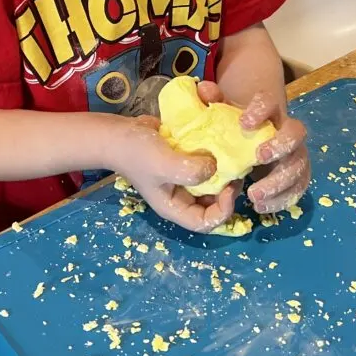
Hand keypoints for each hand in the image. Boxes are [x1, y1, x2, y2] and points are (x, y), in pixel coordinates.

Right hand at [113, 116, 239, 232]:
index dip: (223, 211)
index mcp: (175, 206)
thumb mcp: (162, 164)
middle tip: (236, 169)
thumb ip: (188, 171)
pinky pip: (206, 165)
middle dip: (228, 190)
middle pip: (213, 204)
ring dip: (224, 172)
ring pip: (213, 183)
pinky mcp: (186, 161)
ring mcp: (184, 178)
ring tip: (231, 155)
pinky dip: (216, 157)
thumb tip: (215, 167)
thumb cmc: (136, 153)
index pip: (205, 223)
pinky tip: (221, 143)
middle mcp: (182, 196)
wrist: (119, 132)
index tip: (229, 187)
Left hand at [196, 81, 310, 214]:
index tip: (244, 122)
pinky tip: (261, 207)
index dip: (261, 109)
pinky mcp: (297, 176)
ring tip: (254, 196)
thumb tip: (202, 89)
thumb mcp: (223, 113)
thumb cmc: (236, 127)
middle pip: (296, 133)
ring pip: (299, 166)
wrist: (254, 139)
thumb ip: (212, 100)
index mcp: (270, 111)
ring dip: (279, 182)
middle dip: (280, 145)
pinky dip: (282, 200)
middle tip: (258, 158)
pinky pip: (297, 189)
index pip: (271, 102)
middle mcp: (288, 131)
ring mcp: (295, 154)